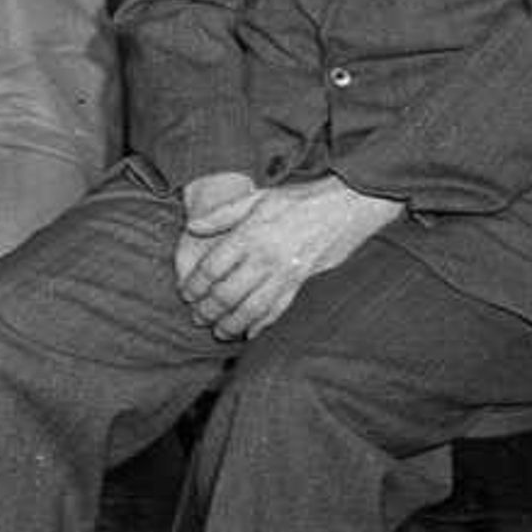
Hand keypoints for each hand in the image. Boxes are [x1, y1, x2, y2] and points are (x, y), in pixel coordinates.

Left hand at [172, 176, 401, 340]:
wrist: (345, 207)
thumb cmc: (298, 199)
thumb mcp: (257, 197)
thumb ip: (222, 214)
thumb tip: (192, 227)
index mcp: (250, 235)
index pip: (213, 268)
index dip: (195, 285)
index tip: (186, 293)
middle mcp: (265, 258)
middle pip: (228, 294)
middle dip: (208, 310)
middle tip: (196, 318)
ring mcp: (286, 274)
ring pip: (252, 309)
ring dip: (231, 324)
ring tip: (218, 332)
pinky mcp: (303, 283)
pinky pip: (279, 310)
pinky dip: (262, 325)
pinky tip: (250, 333)